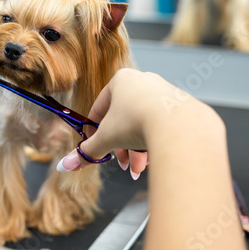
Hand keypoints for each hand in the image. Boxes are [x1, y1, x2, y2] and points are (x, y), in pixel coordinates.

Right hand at [57, 68, 191, 178]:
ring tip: (137, 168)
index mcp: (120, 81)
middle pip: (123, 119)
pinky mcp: (182, 106)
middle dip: (120, 146)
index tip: (94, 147)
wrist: (179, 126)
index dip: (94, 132)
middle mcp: (143, 81)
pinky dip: (155, 143)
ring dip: (137, 149)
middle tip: (120, 163)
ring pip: (143, 125)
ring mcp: (164, 92)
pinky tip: (153, 160)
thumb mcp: (106, 139)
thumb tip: (66, 165)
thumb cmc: (137, 123)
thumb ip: (87, 151)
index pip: (99, 109)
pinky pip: (162, 126)